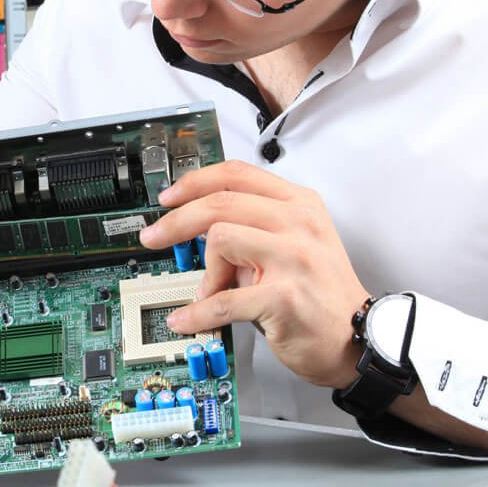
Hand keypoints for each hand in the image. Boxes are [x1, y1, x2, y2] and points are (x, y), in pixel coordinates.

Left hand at [139, 160, 368, 388]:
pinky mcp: (284, 297)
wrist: (358, 338)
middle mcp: (298, 224)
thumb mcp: (292, 241)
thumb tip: (193, 221)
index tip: (168, 197)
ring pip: (220, 239)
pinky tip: (186, 319)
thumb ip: (251, 222)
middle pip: (219, 202)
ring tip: (210, 291)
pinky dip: (197, 313)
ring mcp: (294, 258)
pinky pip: (223, 300)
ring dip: (204, 270)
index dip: (194, 182)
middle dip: (176, 220)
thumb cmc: (320, 291)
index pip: (236, 174)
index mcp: (298, 203)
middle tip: (154, 237)